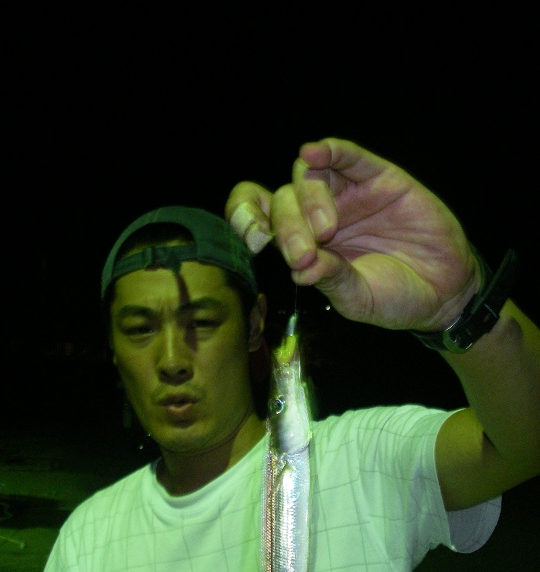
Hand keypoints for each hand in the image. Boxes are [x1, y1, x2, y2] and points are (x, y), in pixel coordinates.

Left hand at [226, 138, 479, 330]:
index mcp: (305, 246)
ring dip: (307, 199)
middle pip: (282, 202)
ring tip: (326, 230)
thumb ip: (331, 280)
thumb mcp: (357, 299)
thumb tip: (300, 269)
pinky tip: (316, 153)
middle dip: (288, 227)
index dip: (248, 221)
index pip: (263, 222)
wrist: (443, 291)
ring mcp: (347, 195)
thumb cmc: (394, 298)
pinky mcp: (377, 178)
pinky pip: (347, 156)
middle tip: (306, 253)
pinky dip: (329, 151)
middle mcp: (319, 216)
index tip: (254, 240)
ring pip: (306, 177)